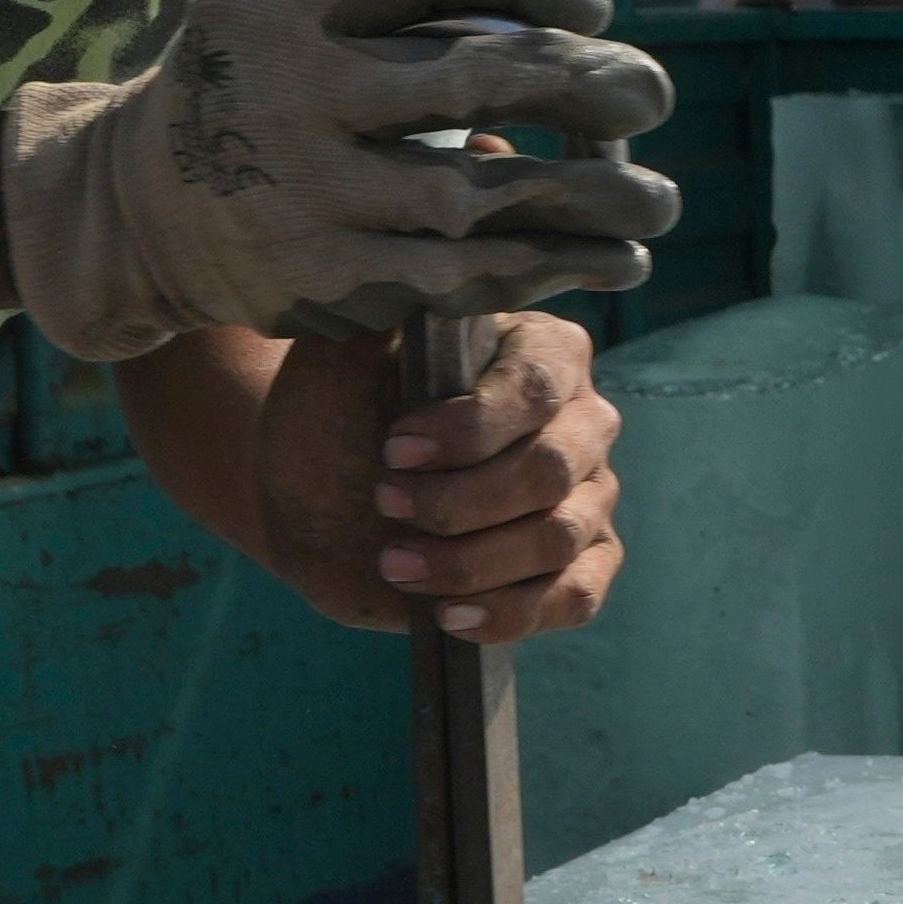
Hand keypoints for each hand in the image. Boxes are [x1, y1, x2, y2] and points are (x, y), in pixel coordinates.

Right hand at [0, 0, 677, 363]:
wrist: (131, 208)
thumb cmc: (260, 85)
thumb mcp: (299, 6)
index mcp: (283, 6)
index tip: (597, 9)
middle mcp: (290, 95)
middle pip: (471, 79)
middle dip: (584, 84)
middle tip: (652, 95)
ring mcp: (303, 193)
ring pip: (478, 195)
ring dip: (590, 200)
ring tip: (658, 202)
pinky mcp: (319, 278)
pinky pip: (455, 277)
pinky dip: (544, 270)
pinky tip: (607, 264)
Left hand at [237, 314, 622, 643]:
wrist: (316, 498)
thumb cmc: (332, 419)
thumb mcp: (334, 363)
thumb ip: (367, 321)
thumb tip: (397, 287)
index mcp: (537, 352)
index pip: (535, 389)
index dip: (469, 429)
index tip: (393, 449)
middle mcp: (579, 421)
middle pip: (552, 470)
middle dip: (462, 502)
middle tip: (384, 506)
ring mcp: (587, 497)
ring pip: (560, 538)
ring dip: (471, 562)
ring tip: (395, 564)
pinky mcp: (575, 565)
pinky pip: (577, 595)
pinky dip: (514, 611)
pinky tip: (451, 616)